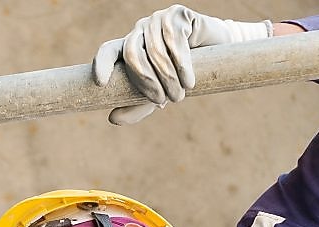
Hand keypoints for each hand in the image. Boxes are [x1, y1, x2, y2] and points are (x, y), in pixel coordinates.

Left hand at [92, 4, 271, 124]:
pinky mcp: (177, 14)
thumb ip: (137, 106)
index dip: (102, 63)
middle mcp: (140, 31)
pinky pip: (174, 39)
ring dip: (168, 77)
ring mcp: (157, 20)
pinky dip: (181, 64)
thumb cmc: (181, 76)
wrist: (217, 54)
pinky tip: (189, 80)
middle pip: (132, 54)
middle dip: (147, 82)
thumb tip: (113, 118)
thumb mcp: (159, 95)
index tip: (101, 82)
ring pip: (154, 50)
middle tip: (165, 102)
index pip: (108, 50)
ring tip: (181, 94)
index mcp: (130, 47)